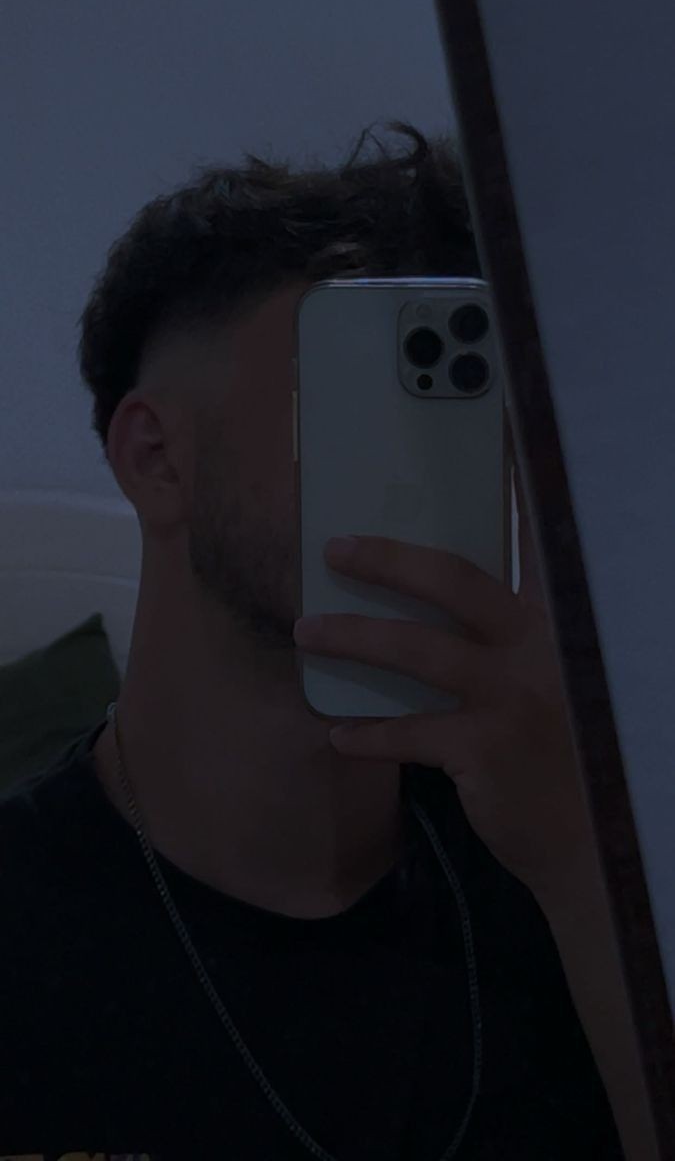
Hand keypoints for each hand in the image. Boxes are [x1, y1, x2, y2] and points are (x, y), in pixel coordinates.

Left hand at [293, 460, 595, 900]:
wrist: (592, 837)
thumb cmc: (563, 749)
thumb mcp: (551, 679)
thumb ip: (507, 639)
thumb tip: (426, 604)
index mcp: (555, 621)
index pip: (518, 547)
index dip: (490, 500)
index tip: (463, 444)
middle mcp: (540, 648)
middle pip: (453, 583)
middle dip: (387, 560)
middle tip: (334, 549)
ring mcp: (514, 698)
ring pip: (418, 652)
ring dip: (354, 639)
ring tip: (306, 634)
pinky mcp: (487, 750)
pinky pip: (410, 732)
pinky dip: (368, 733)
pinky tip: (338, 734)